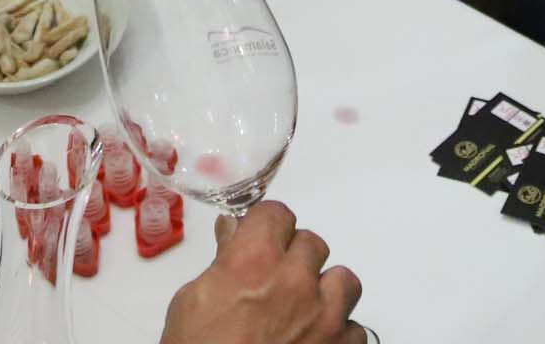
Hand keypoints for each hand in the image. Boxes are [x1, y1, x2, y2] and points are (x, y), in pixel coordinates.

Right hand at [159, 201, 367, 343]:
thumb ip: (221, 263)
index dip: (267, 228)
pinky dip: (338, 334)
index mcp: (254, 260)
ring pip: (344, 280)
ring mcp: (324, 317)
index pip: (277, 214)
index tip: (261, 241)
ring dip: (325, 292)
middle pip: (312, 243)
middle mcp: (295, 281)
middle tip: (274, 284)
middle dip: (294, 259)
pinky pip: (354, 328)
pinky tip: (313, 343)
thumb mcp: (191, 303)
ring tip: (303, 313)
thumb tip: (232, 233)